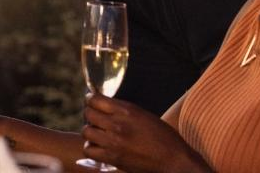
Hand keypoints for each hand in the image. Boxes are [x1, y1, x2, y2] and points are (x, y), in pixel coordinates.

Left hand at [82, 94, 209, 172]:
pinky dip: (91, 147)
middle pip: (88, 114)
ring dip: (91, 130)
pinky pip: (89, 150)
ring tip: (98, 132)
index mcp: (126, 111)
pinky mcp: (113, 158)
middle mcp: (117, 125)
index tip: (91, 100)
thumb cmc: (163, 136)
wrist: (173, 159)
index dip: (90, 99)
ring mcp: (113, 142)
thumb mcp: (143, 114)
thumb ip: (123, 109)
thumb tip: (104, 105)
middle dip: (90, 113)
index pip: (95, 99)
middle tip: (95, 117)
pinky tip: (99, 146)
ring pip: (86, 131)